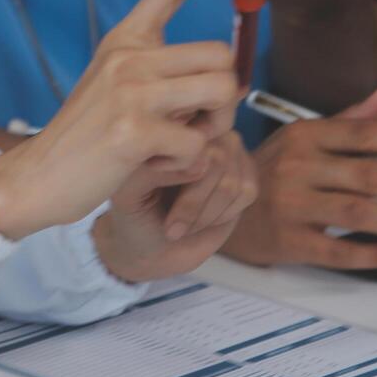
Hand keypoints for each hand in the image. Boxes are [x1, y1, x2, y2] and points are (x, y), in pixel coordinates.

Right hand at [0, 0, 265, 240]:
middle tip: (201, 123)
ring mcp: (130, 92)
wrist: (37, 178)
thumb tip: (222, 73)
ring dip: (216, 127)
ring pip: (222, 91)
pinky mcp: (134, 132)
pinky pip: (198, 143)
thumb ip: (160, 71)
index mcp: (124, 41)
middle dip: (226, 96)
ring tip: (184, 145)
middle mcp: (128, 57)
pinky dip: (188, 164)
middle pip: (220, 54)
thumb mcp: (113, 86)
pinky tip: (158, 167)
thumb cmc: (84, 139)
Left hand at [95, 131, 258, 283]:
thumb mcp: (129, 193)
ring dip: (205, 215)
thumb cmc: (136, 218)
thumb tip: (196, 165)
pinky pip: (246, 191)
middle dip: (193, 203)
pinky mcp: (244, 173)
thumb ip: (153, 171)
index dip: (178, 175)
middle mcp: (201, 131)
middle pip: (216, 159)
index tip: (152, 200)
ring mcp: (226, 149)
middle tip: (172, 228)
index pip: (189, 138)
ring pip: (232, 181)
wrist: (153, 249)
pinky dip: (222, 216)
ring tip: (183, 227)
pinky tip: (203, 221)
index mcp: (168, 127)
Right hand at [222, 85, 376, 268]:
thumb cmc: (268, 174)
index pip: (363, 134)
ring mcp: (290, 205)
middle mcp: (296, 167)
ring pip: (358, 213)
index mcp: (305, 136)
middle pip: (368, 176)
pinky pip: (339, 250)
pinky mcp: (288, 241)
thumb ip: (350, 120)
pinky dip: (374, 254)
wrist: (217, 210)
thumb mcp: (303, 139)